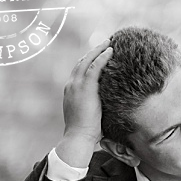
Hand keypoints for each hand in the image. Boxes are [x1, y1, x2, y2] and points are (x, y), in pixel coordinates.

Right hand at [55, 41, 112, 167]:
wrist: (78, 137)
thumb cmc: (85, 132)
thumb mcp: (88, 114)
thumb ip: (94, 105)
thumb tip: (106, 105)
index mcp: (70, 91)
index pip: (79, 71)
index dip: (88, 61)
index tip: (97, 55)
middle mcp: (71, 85)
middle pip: (82, 62)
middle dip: (93, 51)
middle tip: (104, 43)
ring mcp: (77, 85)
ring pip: (87, 60)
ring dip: (98, 50)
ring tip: (109, 43)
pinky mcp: (85, 87)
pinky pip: (95, 67)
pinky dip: (102, 57)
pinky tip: (110, 51)